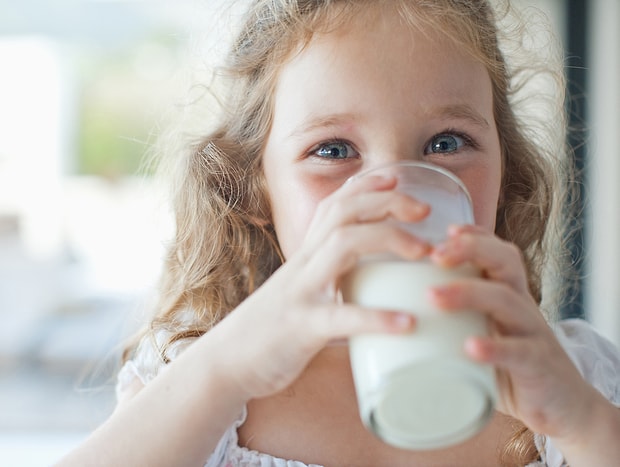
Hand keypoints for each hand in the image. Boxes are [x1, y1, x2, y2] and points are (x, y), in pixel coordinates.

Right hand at [210, 173, 430, 399]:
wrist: (228, 363)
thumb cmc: (272, 331)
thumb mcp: (301, 295)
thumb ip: (332, 284)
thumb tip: (374, 290)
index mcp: (305, 258)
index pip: (333, 206)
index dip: (365, 186)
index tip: (397, 177)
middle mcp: (302, 266)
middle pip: (342, 213)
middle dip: (385, 202)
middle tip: (424, 210)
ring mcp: (301, 293)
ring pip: (342, 246)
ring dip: (387, 239)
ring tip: (424, 252)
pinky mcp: (301, 328)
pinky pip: (340, 317)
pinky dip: (376, 317)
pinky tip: (407, 323)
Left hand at [428, 225, 602, 440]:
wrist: (565, 407)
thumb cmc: (509, 366)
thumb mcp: (482, 334)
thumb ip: (451, 322)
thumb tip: (392, 317)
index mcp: (507, 294)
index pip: (496, 252)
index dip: (474, 236)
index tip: (444, 229)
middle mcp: (522, 306)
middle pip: (504, 262)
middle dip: (470, 250)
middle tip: (434, 255)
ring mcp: (532, 333)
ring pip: (506, 300)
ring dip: (468, 293)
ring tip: (433, 296)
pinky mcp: (538, 365)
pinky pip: (519, 352)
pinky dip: (494, 347)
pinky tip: (470, 347)